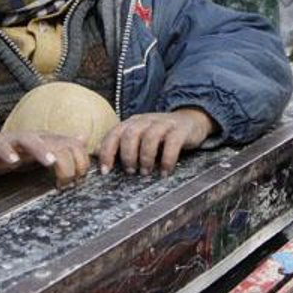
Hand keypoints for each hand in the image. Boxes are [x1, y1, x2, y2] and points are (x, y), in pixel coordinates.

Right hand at [0, 130, 89, 188]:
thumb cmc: (18, 153)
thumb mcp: (43, 151)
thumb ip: (63, 146)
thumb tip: (84, 138)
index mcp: (47, 140)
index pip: (71, 144)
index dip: (80, 161)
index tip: (79, 181)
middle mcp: (34, 138)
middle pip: (54, 141)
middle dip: (65, 160)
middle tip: (67, 180)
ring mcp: (15, 142)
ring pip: (29, 140)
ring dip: (41, 150)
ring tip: (49, 162)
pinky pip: (1, 147)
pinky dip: (8, 153)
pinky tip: (13, 161)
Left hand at [97, 108, 215, 175]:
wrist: (190, 120)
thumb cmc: (160, 135)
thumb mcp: (140, 136)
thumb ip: (124, 146)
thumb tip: (102, 165)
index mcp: (132, 123)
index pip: (114, 134)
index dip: (107, 152)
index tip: (106, 171)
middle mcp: (146, 120)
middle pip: (130, 134)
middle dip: (128, 155)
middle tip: (131, 171)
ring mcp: (163, 123)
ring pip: (150, 137)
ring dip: (146, 157)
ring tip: (146, 172)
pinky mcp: (180, 130)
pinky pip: (172, 143)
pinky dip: (167, 159)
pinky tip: (165, 171)